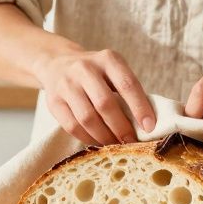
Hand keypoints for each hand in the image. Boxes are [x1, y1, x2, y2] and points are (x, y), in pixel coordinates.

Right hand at [31, 48, 155, 145]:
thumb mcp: (113, 70)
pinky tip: (98, 142)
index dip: (140, 107)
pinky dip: (88, 138)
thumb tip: (146, 124)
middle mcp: (84, 69)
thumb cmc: (95, 73)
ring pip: (87, 118)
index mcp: (107, 59)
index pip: (127, 84)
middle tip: (131, 142)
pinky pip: (72, 126)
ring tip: (115, 145)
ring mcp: (66, 84)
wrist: (57, 64)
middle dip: (121, 128)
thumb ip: (128, 91)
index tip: (149, 127)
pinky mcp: (53, 102)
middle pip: (105, 104)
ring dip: (104, 136)